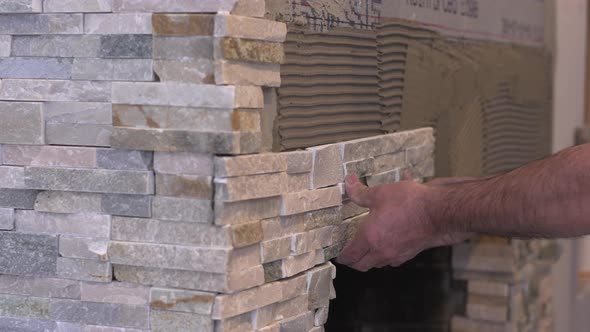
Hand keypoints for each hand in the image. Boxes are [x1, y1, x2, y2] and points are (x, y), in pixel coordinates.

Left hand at [336, 175, 471, 271]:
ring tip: (367, 248)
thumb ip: (361, 192)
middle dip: (353, 261)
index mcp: (369, 238)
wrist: (439, 212)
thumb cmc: (410, 203)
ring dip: (369, 259)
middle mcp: (381, 250)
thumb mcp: (380, 193)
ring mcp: (396, 254)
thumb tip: (349, 183)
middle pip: (361, 265)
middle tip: (349, 254)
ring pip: (377, 264)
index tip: (338, 254)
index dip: (341, 256)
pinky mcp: (409, 254)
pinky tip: (388, 243)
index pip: (349, 256)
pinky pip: (392, 260)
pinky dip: (386, 255)